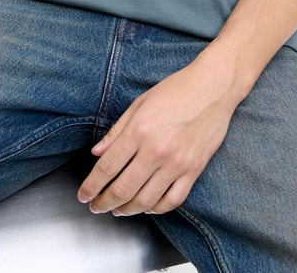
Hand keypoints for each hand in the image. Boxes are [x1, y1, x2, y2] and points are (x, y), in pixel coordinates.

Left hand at [77, 59, 234, 215]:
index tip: (83, 195)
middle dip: (104, 202)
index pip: (107, 167)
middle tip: (96, 206)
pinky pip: (172, 200)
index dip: (91, 186)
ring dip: (127, 210)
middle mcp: (156, 151)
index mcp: (139, 131)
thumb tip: (97, 153)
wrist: (213, 87)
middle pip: (123, 189)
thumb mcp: (140, 103)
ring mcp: (176, 163)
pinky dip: (156, 209)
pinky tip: (147, 206)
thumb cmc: (176, 90)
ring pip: (145, 200)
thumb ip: (117, 130)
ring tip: (118, 210)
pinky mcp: (194, 170)